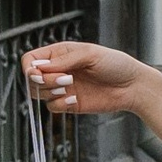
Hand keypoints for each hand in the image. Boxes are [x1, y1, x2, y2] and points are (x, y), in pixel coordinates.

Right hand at [21, 39, 155, 118]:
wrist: (132, 86)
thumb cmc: (115, 64)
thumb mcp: (90, 54)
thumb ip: (64, 60)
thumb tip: (41, 67)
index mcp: (60, 54)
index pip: (31, 59)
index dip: (30, 68)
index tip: (40, 73)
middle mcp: (58, 70)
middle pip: (31, 79)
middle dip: (43, 81)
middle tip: (64, 79)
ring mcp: (62, 88)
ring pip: (39, 94)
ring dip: (51, 92)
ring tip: (71, 86)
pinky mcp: (69, 103)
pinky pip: (52, 107)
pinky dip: (59, 104)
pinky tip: (75, 99)